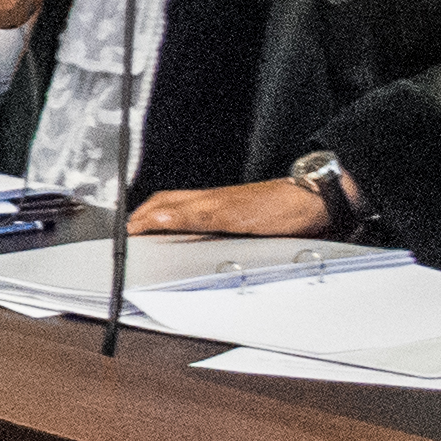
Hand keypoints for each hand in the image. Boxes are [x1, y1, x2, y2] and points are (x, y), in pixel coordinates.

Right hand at [124, 176, 334, 242]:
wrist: (316, 206)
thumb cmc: (280, 209)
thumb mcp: (230, 217)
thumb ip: (192, 218)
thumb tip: (155, 220)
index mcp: (203, 202)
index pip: (159, 208)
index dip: (139, 221)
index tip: (124, 235)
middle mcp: (211, 205)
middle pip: (168, 206)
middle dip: (145, 217)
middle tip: (131, 232)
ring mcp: (226, 211)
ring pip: (185, 212)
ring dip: (165, 220)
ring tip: (152, 233)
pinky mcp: (241, 219)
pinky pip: (204, 221)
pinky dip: (189, 228)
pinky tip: (195, 237)